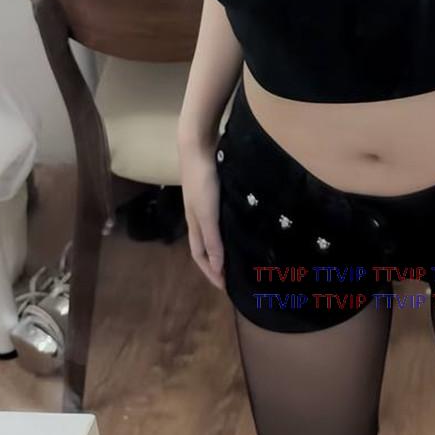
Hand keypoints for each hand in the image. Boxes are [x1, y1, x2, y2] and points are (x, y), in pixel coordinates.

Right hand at [178, 140, 225, 289]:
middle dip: (216, 263)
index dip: (211, 272)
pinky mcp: (214, 190)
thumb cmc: (202, 182)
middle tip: (234, 274)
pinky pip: (221, 217)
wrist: (198, 147)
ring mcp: (205, 203)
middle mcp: (198, 217)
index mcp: (194, 224)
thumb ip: (211, 239)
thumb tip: (217, 269)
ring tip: (240, 253)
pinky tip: (240, 224)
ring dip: (223, 245)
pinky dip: (228, 227)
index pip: (200, 256)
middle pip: (206, 246)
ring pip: (213, 231)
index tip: (226, 287)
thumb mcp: (207, 213)